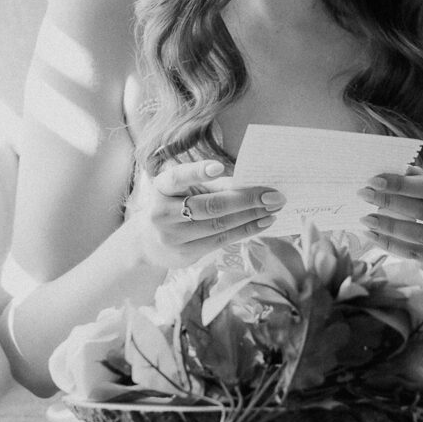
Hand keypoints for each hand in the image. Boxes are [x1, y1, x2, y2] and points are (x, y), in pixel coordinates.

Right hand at [139, 159, 285, 267]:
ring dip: (251, 216)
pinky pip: (221, 240)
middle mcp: (162, 213)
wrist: (149, 242)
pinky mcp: (185, 254)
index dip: (197, 172)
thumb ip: (213, 185)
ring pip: (219, 225)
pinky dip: (246, 230)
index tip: (219, 167)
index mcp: (161, 187)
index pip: (178, 177)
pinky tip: (263, 222)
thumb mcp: (186, 189)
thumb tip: (251, 183)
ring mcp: (172, 237)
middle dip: (245, 200)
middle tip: (273, 195)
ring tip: (274, 208)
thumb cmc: (176, 204)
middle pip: (208, 206)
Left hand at [358, 165, 422, 262]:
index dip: (401, 185)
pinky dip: (393, 246)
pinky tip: (374, 236)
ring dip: (390, 228)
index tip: (373, 180)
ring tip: (366, 219)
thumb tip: (382, 174)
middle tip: (363, 195)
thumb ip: (415, 176)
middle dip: (391, 203)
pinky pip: (419, 255)